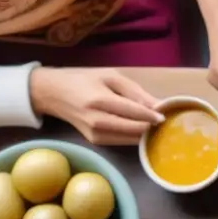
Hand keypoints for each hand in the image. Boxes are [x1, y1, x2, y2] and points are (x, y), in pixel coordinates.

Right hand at [30, 68, 163, 145]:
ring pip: (129, 139)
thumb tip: (159, 105)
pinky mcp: (95, 142)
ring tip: (154, 124)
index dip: (152, 115)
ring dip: (145, 133)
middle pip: (133, 129)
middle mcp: (97, 121)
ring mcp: (95, 134)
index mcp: (99, 100)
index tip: (166, 115)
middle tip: (165, 121)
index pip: (133, 112)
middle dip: (151, 126)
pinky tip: (140, 128)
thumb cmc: (83, 80)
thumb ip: (135, 92)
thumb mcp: (110, 76)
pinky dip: (133, 136)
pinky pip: (122, 141)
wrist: (52, 93)